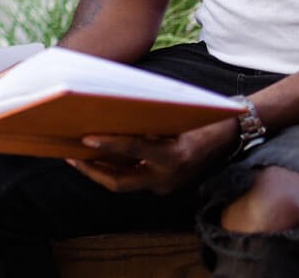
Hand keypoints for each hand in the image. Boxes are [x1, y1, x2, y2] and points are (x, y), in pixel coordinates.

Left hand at [65, 116, 237, 194]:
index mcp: (173, 158)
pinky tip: (96, 157)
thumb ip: (148, 120)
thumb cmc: (203, 117)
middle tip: (68, 154)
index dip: (108, 144)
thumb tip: (111, 113)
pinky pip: (132, 179)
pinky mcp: (162, 185)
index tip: (85, 138)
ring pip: (123, 183)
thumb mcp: (177, 115)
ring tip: (74, 155)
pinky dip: (113, 169)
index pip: (134, 151)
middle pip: (120, 182)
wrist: (231, 135)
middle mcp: (168, 177)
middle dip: (91, 170)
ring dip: (98, 171)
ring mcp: (165, 185)